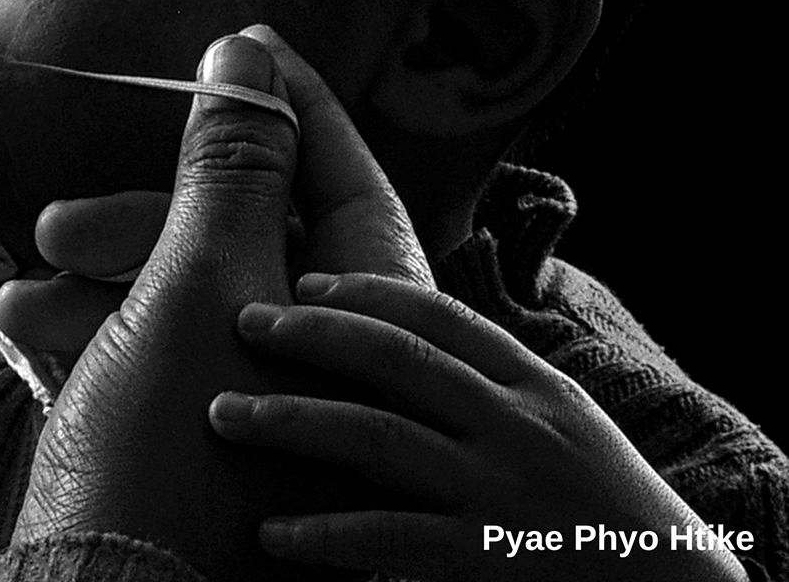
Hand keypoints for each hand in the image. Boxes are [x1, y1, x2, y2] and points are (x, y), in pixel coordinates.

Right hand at [8, 26, 430, 581]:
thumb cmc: (176, 451)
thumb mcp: (200, 285)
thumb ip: (228, 168)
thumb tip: (249, 59)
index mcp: (372, 325)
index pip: (341, 177)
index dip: (288, 104)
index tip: (244, 42)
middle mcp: (335, 369)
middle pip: (243, 237)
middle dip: (142, 216)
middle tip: (67, 224)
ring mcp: (267, 413)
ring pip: (179, 295)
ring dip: (95, 278)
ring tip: (27, 291)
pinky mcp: (197, 449)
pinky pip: (144, 354)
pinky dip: (88, 328)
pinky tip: (22, 318)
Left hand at [213, 271, 743, 579]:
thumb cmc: (608, 520)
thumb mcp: (565, 436)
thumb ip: (493, 396)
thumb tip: (408, 357)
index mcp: (538, 389)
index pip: (444, 318)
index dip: (368, 293)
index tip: (305, 279)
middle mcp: (520, 428)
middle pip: (398, 361)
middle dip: (313, 334)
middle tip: (243, 321)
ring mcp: (505, 493)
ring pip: (379, 439)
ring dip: (291, 422)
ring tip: (223, 417)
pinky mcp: (490, 560)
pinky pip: (391, 538)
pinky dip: (325, 534)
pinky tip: (272, 532)